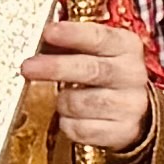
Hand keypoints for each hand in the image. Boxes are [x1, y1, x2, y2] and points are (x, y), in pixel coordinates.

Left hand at [23, 16, 152, 155]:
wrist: (136, 110)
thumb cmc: (104, 73)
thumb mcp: (95, 51)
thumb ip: (69, 43)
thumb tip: (37, 41)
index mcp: (126, 46)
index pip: (100, 37)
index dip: (73, 34)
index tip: (48, 32)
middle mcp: (132, 74)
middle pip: (91, 70)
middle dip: (56, 67)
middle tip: (27, 67)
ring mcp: (130, 105)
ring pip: (80, 103)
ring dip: (61, 100)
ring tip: (60, 97)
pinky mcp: (122, 132)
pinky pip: (80, 129)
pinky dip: (67, 123)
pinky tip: (70, 116)